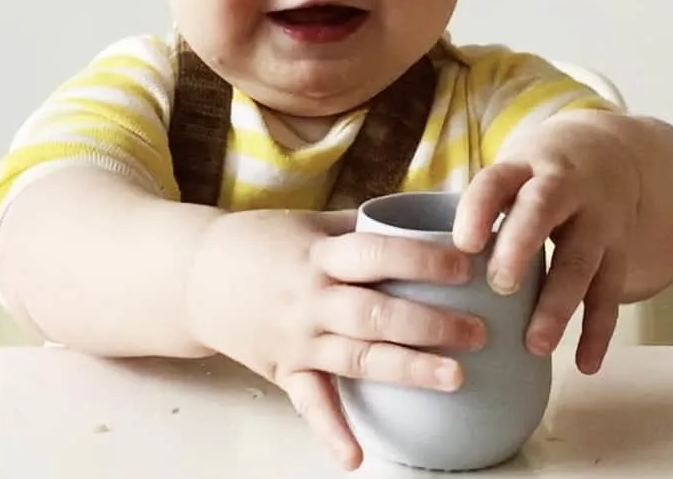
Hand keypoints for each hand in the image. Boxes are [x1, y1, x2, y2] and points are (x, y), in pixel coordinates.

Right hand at [185, 209, 486, 469]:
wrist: (194, 276)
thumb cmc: (260, 242)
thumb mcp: (307, 222)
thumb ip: (360, 226)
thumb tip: (422, 219)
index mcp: (318, 254)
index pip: (376, 254)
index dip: (420, 261)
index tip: (465, 267)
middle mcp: (309, 297)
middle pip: (374, 312)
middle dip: (428, 324)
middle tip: (478, 331)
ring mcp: (296, 337)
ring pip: (356, 357)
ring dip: (405, 368)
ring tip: (454, 377)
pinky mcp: (283, 369)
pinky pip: (309, 403)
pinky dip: (330, 431)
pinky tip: (355, 458)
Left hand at [452, 117, 641, 374]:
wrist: (606, 155)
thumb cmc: (533, 177)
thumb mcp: (507, 175)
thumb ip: (473, 212)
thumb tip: (414, 264)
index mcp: (522, 168)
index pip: (496, 180)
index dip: (479, 209)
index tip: (463, 244)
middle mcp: (563, 188)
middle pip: (542, 213)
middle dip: (520, 247)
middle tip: (500, 286)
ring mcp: (596, 220)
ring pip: (581, 260)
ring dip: (559, 304)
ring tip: (535, 344)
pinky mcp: (619, 252)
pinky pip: (610, 293)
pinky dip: (599, 331)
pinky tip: (584, 364)